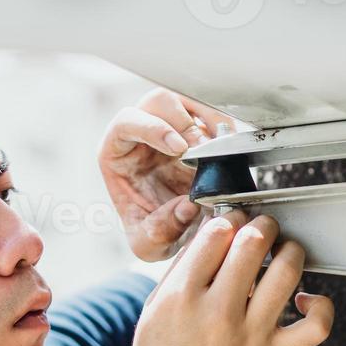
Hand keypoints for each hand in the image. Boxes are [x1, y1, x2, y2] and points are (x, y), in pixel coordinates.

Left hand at [98, 87, 240, 261]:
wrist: (179, 233)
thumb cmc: (153, 231)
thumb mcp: (149, 244)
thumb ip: (161, 231)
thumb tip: (187, 207)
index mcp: (117, 152)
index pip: (127, 122)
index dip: (154, 129)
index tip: (180, 148)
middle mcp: (142, 132)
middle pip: (160, 102)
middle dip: (186, 124)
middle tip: (205, 151)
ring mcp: (171, 126)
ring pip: (188, 101)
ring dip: (208, 122)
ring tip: (220, 151)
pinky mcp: (196, 126)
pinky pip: (211, 113)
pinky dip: (224, 127)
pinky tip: (228, 151)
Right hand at [130, 209, 334, 345]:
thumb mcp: (155, 310)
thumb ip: (183, 269)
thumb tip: (214, 228)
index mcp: (181, 297)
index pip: (217, 232)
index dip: (230, 218)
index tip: (233, 221)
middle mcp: (218, 312)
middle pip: (254, 241)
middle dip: (262, 224)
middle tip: (261, 230)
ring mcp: (250, 335)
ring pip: (288, 270)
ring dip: (290, 250)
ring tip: (282, 253)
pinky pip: (316, 325)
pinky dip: (321, 305)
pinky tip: (305, 298)